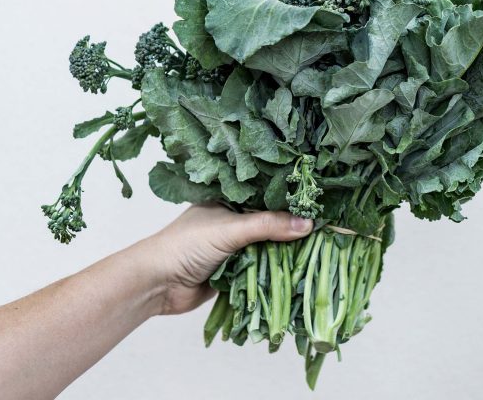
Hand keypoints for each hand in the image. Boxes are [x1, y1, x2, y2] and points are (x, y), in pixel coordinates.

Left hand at [136, 205, 312, 315]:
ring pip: (268, 249)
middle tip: (327, 229)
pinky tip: (298, 272)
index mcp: (229, 202)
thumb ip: (267, 226)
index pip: (267, 198)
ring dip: (285, 254)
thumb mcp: (230, 229)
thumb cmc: (185, 246)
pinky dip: (274, 274)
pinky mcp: (234, 273)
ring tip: (320, 250)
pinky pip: (261, 271)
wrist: (156, 284)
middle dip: (292, 230)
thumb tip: (308, 224)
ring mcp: (233, 249)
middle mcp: (232, 223)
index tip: (320, 204)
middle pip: (271, 225)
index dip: (291, 202)